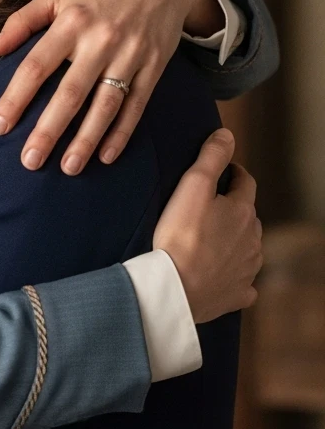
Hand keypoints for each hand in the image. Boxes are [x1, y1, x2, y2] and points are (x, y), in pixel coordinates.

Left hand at [0, 0, 210, 173]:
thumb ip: (22, 21)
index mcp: (70, 22)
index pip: (36, 66)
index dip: (16, 98)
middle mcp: (100, 40)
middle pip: (70, 93)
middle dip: (49, 130)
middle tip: (30, 161)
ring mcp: (129, 55)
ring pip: (105, 104)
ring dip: (86, 139)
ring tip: (68, 168)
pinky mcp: (153, 67)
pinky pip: (136, 105)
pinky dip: (122, 132)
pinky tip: (106, 156)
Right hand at [153, 128, 262, 323]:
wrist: (176, 287)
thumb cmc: (181, 236)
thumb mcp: (193, 186)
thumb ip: (211, 157)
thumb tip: (228, 135)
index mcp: (242, 211)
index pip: (245, 183)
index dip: (235, 174)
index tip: (225, 172)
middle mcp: (252, 239)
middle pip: (248, 217)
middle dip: (235, 209)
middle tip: (212, 208)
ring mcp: (248, 269)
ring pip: (249, 248)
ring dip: (236, 241)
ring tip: (214, 241)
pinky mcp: (238, 293)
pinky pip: (244, 283)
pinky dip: (236, 276)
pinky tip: (224, 276)